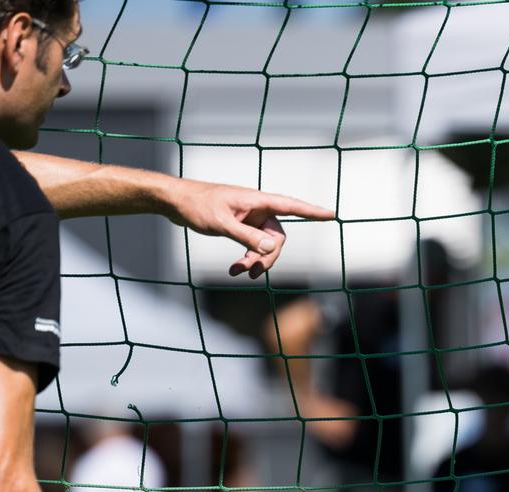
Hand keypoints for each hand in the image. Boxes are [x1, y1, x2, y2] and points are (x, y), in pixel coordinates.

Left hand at [166, 181, 333, 278]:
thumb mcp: (221, 223)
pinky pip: (252, 245)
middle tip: (251, 272)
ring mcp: (249, 218)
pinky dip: (246, 258)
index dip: (312, 211)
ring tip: (236, 272)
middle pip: (277, 236)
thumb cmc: (198, 206)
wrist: (177, 202)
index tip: (331, 214)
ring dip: (255, 261)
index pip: (290, 205)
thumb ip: (246, 236)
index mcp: (257, 201)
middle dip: (267, 256)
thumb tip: (271, 246)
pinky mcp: (241, 226)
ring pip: (265, 245)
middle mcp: (257, 209)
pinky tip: (234, 269)